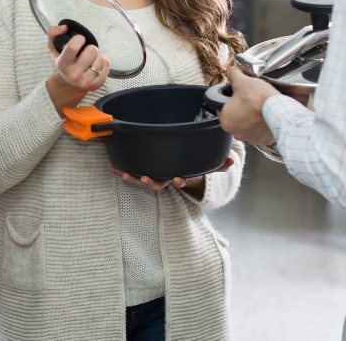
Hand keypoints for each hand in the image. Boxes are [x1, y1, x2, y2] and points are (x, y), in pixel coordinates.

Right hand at [45, 24, 108, 112]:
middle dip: (90, 47)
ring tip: (90, 59)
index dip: (79, 38)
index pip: (73, 47)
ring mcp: (86, 81)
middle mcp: (74, 74)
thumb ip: (54, 33)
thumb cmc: (63, 63)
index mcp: (62, 64)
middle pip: (92, 50)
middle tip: (85, 52)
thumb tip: (65, 27)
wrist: (68, 85)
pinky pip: (107, 65)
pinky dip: (103, 62)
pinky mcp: (97, 84)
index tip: (80, 39)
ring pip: (101, 58)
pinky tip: (95, 65)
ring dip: (97, 56)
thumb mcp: (53, 48)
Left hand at [111, 158, 234, 197]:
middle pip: (159, 184)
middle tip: (146, 178)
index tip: (178, 179)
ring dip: (133, 178)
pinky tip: (114, 166)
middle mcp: (166, 179)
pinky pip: (133, 173)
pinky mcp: (145, 173)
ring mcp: (155, 177)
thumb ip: (219, 164)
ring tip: (124, 173)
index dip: (179, 181)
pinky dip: (123, 170)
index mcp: (180, 176)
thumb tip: (232, 161)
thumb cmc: (193, 167)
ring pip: (143, 180)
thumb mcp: (206, 166)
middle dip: (152, 182)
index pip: (181, 180)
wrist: (183, 173)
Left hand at [217, 68, 279, 145]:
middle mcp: (235, 132)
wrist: (282, 113)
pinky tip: (266, 115)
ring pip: (247, 123)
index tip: (237, 93)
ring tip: (259, 106)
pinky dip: (262, 123)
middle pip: (235, 115)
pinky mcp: (262, 140)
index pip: (222, 106)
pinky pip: (259, 130)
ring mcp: (250, 137)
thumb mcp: (243, 81)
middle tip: (251, 98)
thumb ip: (233, 75)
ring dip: (252, 116)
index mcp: (226, 120)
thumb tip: (231, 72)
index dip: (229, 97)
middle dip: (241, 107)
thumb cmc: (261, 100)